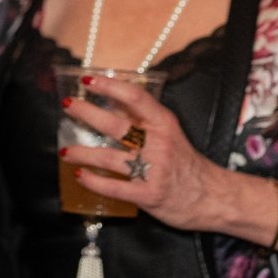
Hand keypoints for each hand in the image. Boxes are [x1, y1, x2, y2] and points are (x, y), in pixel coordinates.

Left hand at [60, 78, 229, 231]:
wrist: (212, 197)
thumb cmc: (188, 165)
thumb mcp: (170, 134)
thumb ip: (144, 120)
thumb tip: (111, 101)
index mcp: (164, 124)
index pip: (135, 97)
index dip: (109, 86)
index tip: (88, 79)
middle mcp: (158, 144)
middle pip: (115, 125)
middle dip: (87, 114)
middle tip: (68, 107)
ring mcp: (153, 170)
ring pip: (108, 158)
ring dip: (82, 153)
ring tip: (65, 151)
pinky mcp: (148, 194)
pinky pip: (113, 187)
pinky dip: (93, 182)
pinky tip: (80, 175)